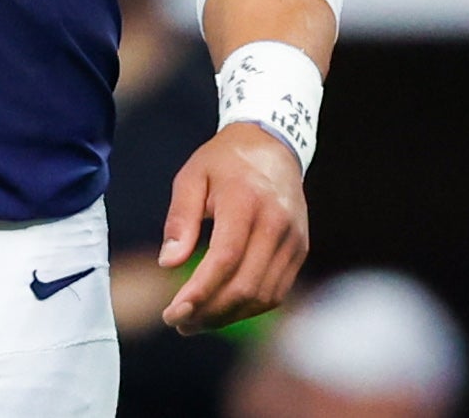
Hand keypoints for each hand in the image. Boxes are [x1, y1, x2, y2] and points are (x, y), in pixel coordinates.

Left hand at [159, 123, 307, 332]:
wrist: (272, 145)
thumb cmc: (223, 161)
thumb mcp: (191, 176)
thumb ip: (180, 219)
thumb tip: (168, 263)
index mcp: (246, 200)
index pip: (225, 259)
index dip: (199, 292)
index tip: (173, 312)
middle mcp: (276, 223)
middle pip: (245, 285)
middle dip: (209, 312)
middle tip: (179, 323)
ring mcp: (294, 239)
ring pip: (263, 295)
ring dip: (228, 316)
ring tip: (196, 321)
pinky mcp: (300, 250)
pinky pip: (277, 291)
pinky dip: (249, 307)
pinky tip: (223, 309)